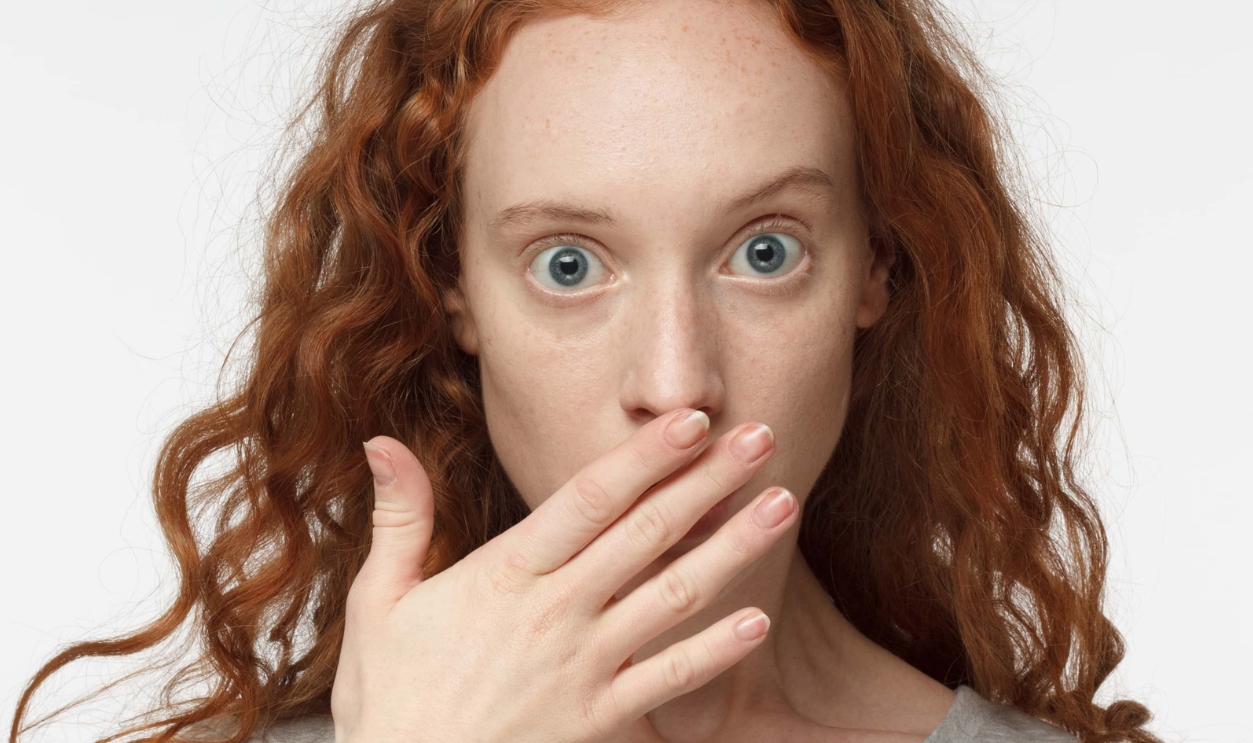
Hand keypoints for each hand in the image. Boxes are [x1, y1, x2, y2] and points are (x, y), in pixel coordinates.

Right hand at [330, 408, 798, 742]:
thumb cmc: (390, 698)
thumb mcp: (379, 602)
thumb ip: (399, 518)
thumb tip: (382, 440)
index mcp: (505, 574)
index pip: (589, 500)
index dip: (644, 457)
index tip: (692, 419)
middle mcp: (555, 612)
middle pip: (646, 533)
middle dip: (708, 480)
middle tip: (762, 435)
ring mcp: (584, 666)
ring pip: (673, 595)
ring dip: (733, 549)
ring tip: (783, 505)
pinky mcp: (601, 718)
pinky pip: (669, 680)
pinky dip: (715, 652)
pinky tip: (758, 622)